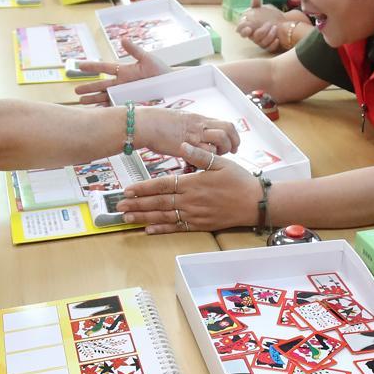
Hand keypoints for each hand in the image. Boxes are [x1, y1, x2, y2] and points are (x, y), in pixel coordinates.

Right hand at [74, 38, 169, 104]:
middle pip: (101, 85)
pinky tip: (97, 113)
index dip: (92, 66)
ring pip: (105, 97)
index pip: (104, 67)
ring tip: (81, 102)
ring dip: (94, 100)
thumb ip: (134, 50)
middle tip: (76, 90)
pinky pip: (115, 107)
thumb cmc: (161, 70)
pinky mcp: (130, 103)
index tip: (78, 65)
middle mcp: (121, 83)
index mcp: (124, 71)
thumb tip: (122, 39)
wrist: (172, 85)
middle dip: (89, 88)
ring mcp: (124, 94)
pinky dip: (106, 110)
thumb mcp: (147, 59)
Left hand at [117, 143, 257, 232]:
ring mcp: (194, 215)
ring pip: (164, 216)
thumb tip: (182, 144)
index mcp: (193, 183)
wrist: (256, 203)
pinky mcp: (200, 225)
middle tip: (118, 207)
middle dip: (136, 204)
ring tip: (127, 218)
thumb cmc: (239, 180)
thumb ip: (199, 154)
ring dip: (144, 217)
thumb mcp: (221, 162)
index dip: (143, 188)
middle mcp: (191, 200)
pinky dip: (162, 229)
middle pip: (158, 202)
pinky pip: (177, 228)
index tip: (127, 190)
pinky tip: (148, 229)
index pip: (162, 185)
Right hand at [137, 109, 240, 158]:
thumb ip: (190, 125)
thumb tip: (194, 129)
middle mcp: (200, 125)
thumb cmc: (157, 122)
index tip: (234, 143)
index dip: (233, 134)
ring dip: (223, 149)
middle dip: (234, 142)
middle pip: (228, 130)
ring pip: (221, 139)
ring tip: (218, 157)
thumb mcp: (179, 118)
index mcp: (199, 118)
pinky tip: (204, 163)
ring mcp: (195, 135)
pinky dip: (209, 159)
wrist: (146, 124)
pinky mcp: (189, 146)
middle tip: (233, 152)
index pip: (225, 123)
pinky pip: (207, 152)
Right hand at [237, 4, 285, 50]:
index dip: (243, 31)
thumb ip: (256, 5)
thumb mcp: (262, 9)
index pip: (241, 31)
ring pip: (262, 43)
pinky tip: (277, 39)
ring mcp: (261, 42)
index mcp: (249, 27)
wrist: (280, 23)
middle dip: (261, 31)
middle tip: (268, 24)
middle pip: (254, 38)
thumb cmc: (267, 17)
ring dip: (269, 36)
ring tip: (275, 28)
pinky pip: (269, 49)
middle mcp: (254, 36)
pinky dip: (273, 44)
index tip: (249, 28)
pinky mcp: (268, 47)